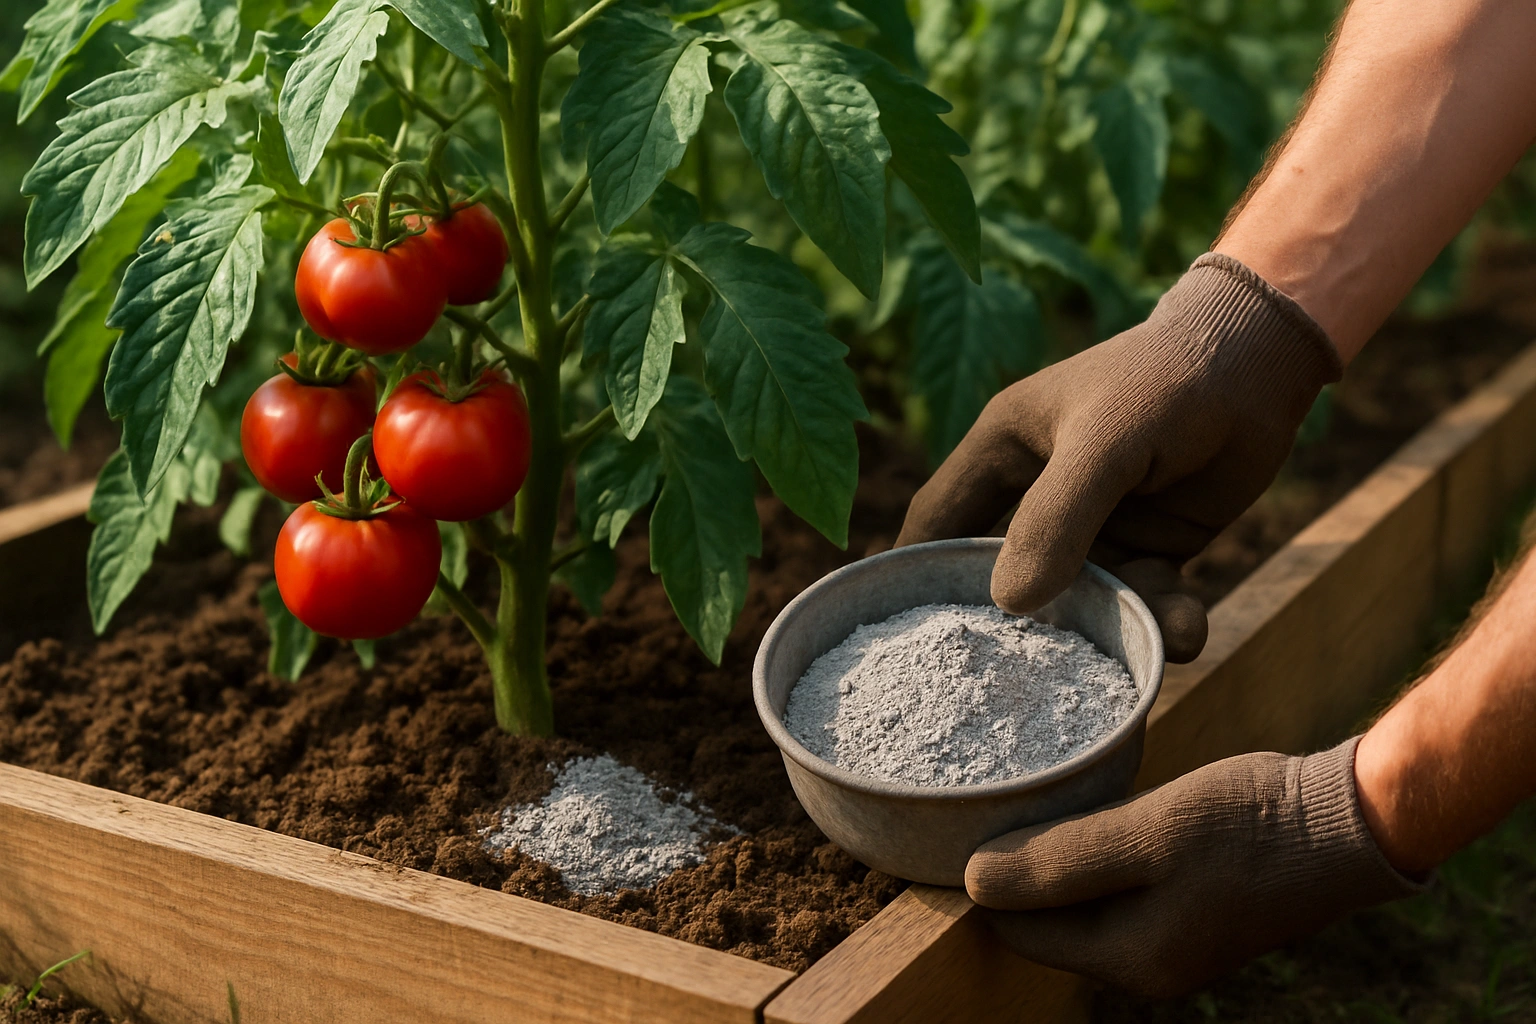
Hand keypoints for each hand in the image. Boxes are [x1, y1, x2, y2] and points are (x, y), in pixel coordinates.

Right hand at [896, 254, 1340, 661]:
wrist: (1265, 365)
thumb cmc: (1166, 381)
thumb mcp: (1103, 442)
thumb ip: (1056, 518)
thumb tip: (1011, 602)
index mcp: (1003, 451)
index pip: (938, 520)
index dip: (916, 572)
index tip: (900, 635)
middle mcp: (1040, 492)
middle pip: (1004, 574)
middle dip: (1011, 624)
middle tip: (1004, 680)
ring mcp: (1097, 525)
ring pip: (1081, 599)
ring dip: (1106, 631)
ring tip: (1136, 653)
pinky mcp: (1152, 545)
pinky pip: (1143, 600)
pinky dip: (1162, 622)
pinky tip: (1189, 632)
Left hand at [965, 739, 1421, 997]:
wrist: (1349, 820)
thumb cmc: (1249, 824)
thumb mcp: (1146, 832)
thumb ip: (1060, 862)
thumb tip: (971, 883)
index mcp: (1130, 958)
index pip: (1018, 930)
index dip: (986, 877)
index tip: (971, 815)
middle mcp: (1147, 963)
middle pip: (1048, 917)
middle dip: (1020, 865)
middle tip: (999, 794)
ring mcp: (1172, 938)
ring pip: (1083, 896)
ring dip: (1058, 852)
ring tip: (1036, 793)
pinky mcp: (1191, 906)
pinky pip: (1120, 882)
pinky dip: (1099, 847)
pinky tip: (1091, 801)